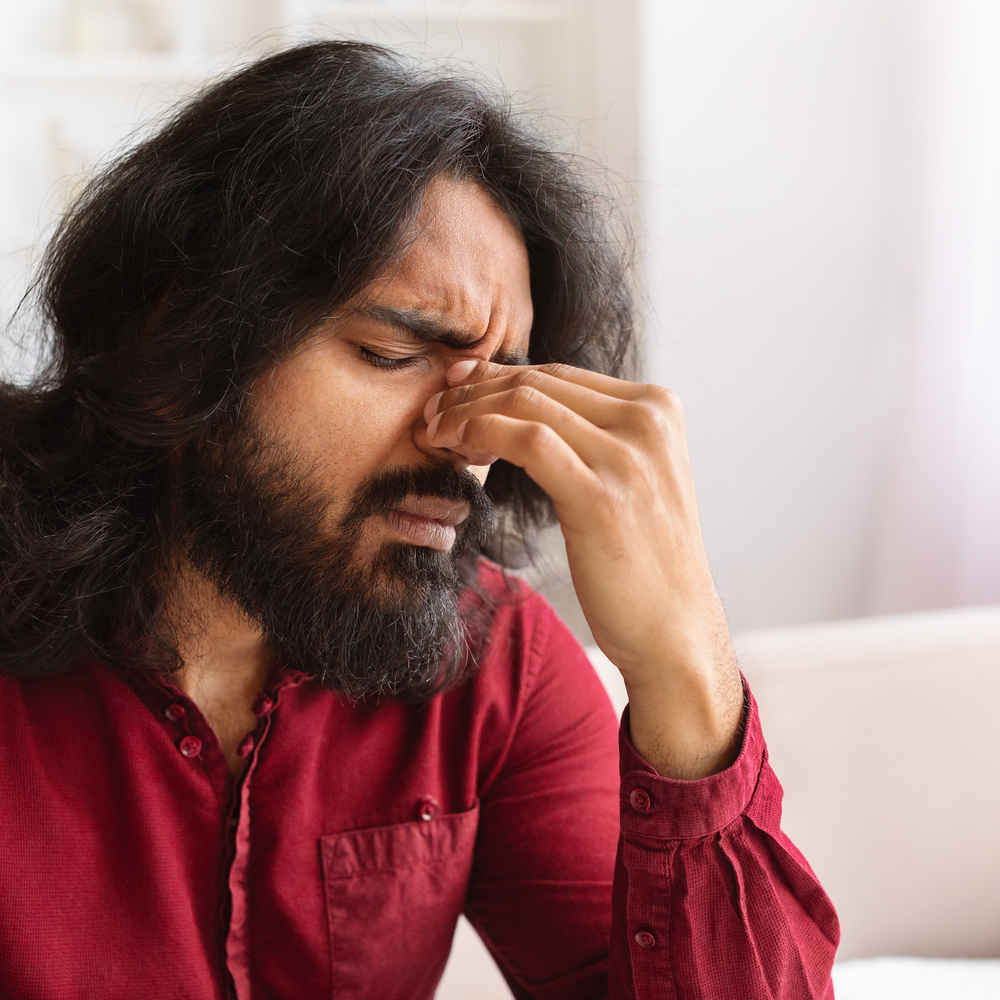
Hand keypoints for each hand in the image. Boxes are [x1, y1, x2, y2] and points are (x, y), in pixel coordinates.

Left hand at [423, 357, 736, 695]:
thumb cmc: (641, 559)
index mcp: (658, 408)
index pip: (559, 374)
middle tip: (433, 413)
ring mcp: (628, 456)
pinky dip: (481, 433)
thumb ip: (590, 435)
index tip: (455, 391)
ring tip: (435, 434)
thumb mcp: (628, 478)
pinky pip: (527, 441)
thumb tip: (519, 400)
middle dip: (473, 392)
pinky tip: (458, 449)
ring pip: (525, 404)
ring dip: (466, 412)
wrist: (675, 630)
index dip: (496, 377)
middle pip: (538, 382)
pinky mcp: (601, 496)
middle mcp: (648, 420)